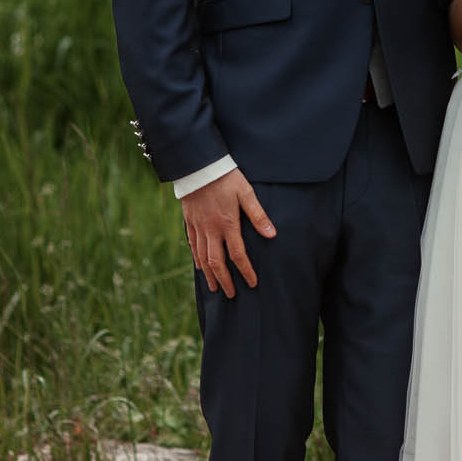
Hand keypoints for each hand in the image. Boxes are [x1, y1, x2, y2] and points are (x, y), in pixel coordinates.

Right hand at [182, 170, 274, 298]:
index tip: (252, 284)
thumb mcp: (246, 193)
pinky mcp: (189, 222)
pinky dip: (197, 259)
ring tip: (215, 288)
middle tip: (231, 295)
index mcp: (227, 224)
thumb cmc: (226, 177)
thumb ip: (258, 214)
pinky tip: (200, 266)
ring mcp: (198, 227)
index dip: (246, 271)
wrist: (198, 165)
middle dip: (224, 281)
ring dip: (209, 275)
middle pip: (217, 262)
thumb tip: (272, 234)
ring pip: (202, 257)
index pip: (238, 255)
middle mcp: (211, 229)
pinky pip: (192, 245)